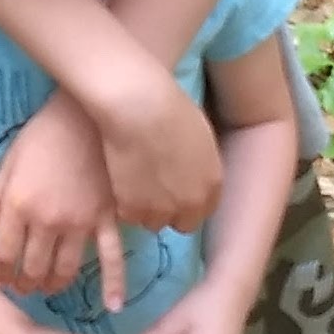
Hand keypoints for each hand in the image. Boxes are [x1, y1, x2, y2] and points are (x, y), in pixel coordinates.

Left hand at [0, 95, 126, 308]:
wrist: (87, 115)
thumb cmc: (44, 133)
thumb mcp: (10, 160)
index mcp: (17, 206)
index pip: (4, 254)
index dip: (0, 273)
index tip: (0, 280)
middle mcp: (46, 222)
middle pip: (33, 268)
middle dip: (24, 284)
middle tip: (22, 288)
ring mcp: (79, 224)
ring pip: (65, 269)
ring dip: (53, 285)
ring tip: (47, 289)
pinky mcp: (107, 219)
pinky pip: (112, 258)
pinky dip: (114, 284)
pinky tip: (114, 305)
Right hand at [100, 67, 225, 237]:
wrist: (141, 110)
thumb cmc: (171, 109)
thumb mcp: (200, 138)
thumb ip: (199, 164)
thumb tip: (190, 170)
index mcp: (212, 184)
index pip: (205, 210)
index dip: (189, 201)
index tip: (176, 192)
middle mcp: (191, 204)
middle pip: (182, 223)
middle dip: (170, 211)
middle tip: (153, 190)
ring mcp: (161, 210)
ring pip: (153, 222)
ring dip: (145, 208)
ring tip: (134, 184)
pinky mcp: (132, 209)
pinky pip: (129, 215)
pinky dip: (124, 203)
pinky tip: (121, 181)